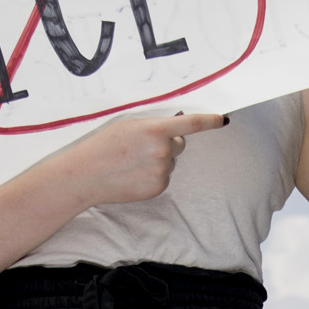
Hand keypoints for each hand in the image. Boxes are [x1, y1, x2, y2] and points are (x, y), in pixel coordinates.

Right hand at [48, 111, 231, 209]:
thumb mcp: (128, 124)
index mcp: (155, 130)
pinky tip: (133, 174)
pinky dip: (152, 175)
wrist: (86, 175)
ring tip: (132, 162)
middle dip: (167, 143)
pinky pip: (163, 177)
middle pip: (179, 143)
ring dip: (158, 160)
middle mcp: (162, 151)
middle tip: (141, 146)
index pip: (191, 124)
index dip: (209, 121)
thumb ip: (153, 125)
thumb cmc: (103, 145)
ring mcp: (161, 171)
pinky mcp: (158, 188)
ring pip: (170, 161)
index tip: (222, 120)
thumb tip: (174, 128)